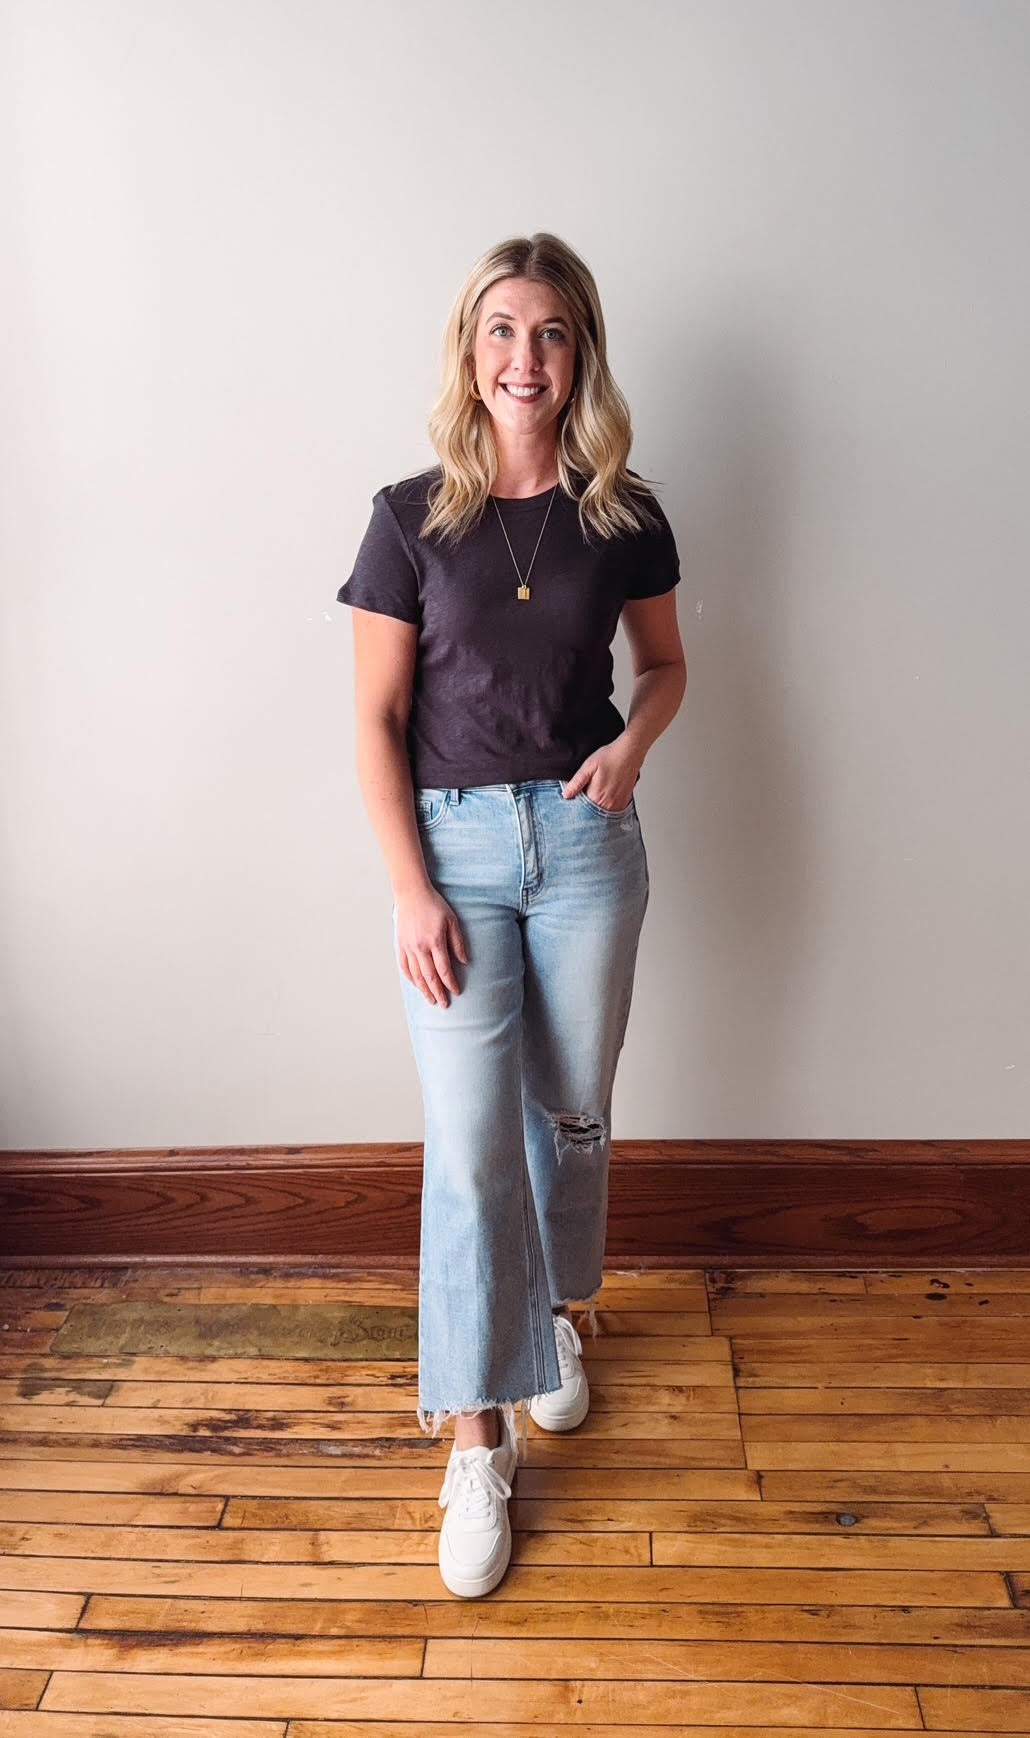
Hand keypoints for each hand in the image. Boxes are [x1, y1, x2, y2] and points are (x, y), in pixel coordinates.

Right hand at [394, 886, 467, 1007]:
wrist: (412, 894)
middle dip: (437, 992)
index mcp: (435, 941)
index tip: (456, 992)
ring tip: (431, 1000)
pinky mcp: (400, 945)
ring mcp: (408, 947)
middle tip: (444, 1005)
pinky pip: (405, 967)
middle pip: (429, 976)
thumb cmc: (434, 905)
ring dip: (424, 990)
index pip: (444, 969)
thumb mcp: (452, 921)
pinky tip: (417, 985)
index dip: (450, 983)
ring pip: (416, 975)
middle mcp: (420, 947)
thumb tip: (465, 961)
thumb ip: (458, 942)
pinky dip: (411, 978)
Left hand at [562, 737, 641, 811]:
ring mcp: (618, 804)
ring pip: (602, 813)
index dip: (576, 804)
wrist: (629, 752)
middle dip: (586, 807)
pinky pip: (612, 811)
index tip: (575, 798)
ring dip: (597, 807)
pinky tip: (605, 795)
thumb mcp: (588, 767)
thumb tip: (565, 795)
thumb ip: (576, 783)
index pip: (581, 809)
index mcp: (596, 796)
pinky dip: (606, 806)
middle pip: (592, 814)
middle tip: (586, 792)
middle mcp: (608, 804)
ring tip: (597, 792)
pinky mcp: (624, 802)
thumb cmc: (610, 757)